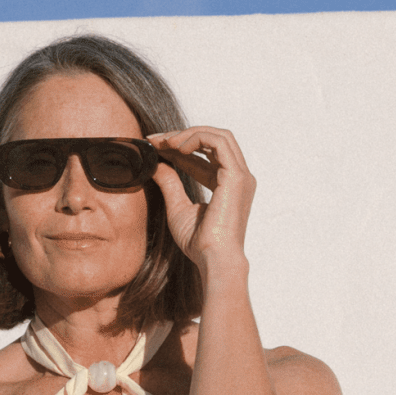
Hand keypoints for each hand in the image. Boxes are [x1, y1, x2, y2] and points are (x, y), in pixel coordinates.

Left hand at [147, 125, 255, 269]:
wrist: (213, 260)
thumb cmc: (199, 244)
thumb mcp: (177, 207)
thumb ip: (170, 183)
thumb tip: (156, 164)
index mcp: (228, 185)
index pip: (205, 156)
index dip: (179, 148)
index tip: (155, 147)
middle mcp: (238, 177)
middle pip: (213, 141)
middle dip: (183, 136)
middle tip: (156, 140)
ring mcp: (240, 175)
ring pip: (218, 136)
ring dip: (189, 134)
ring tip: (164, 142)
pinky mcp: (236, 176)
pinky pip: (218, 142)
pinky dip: (196, 138)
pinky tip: (175, 147)